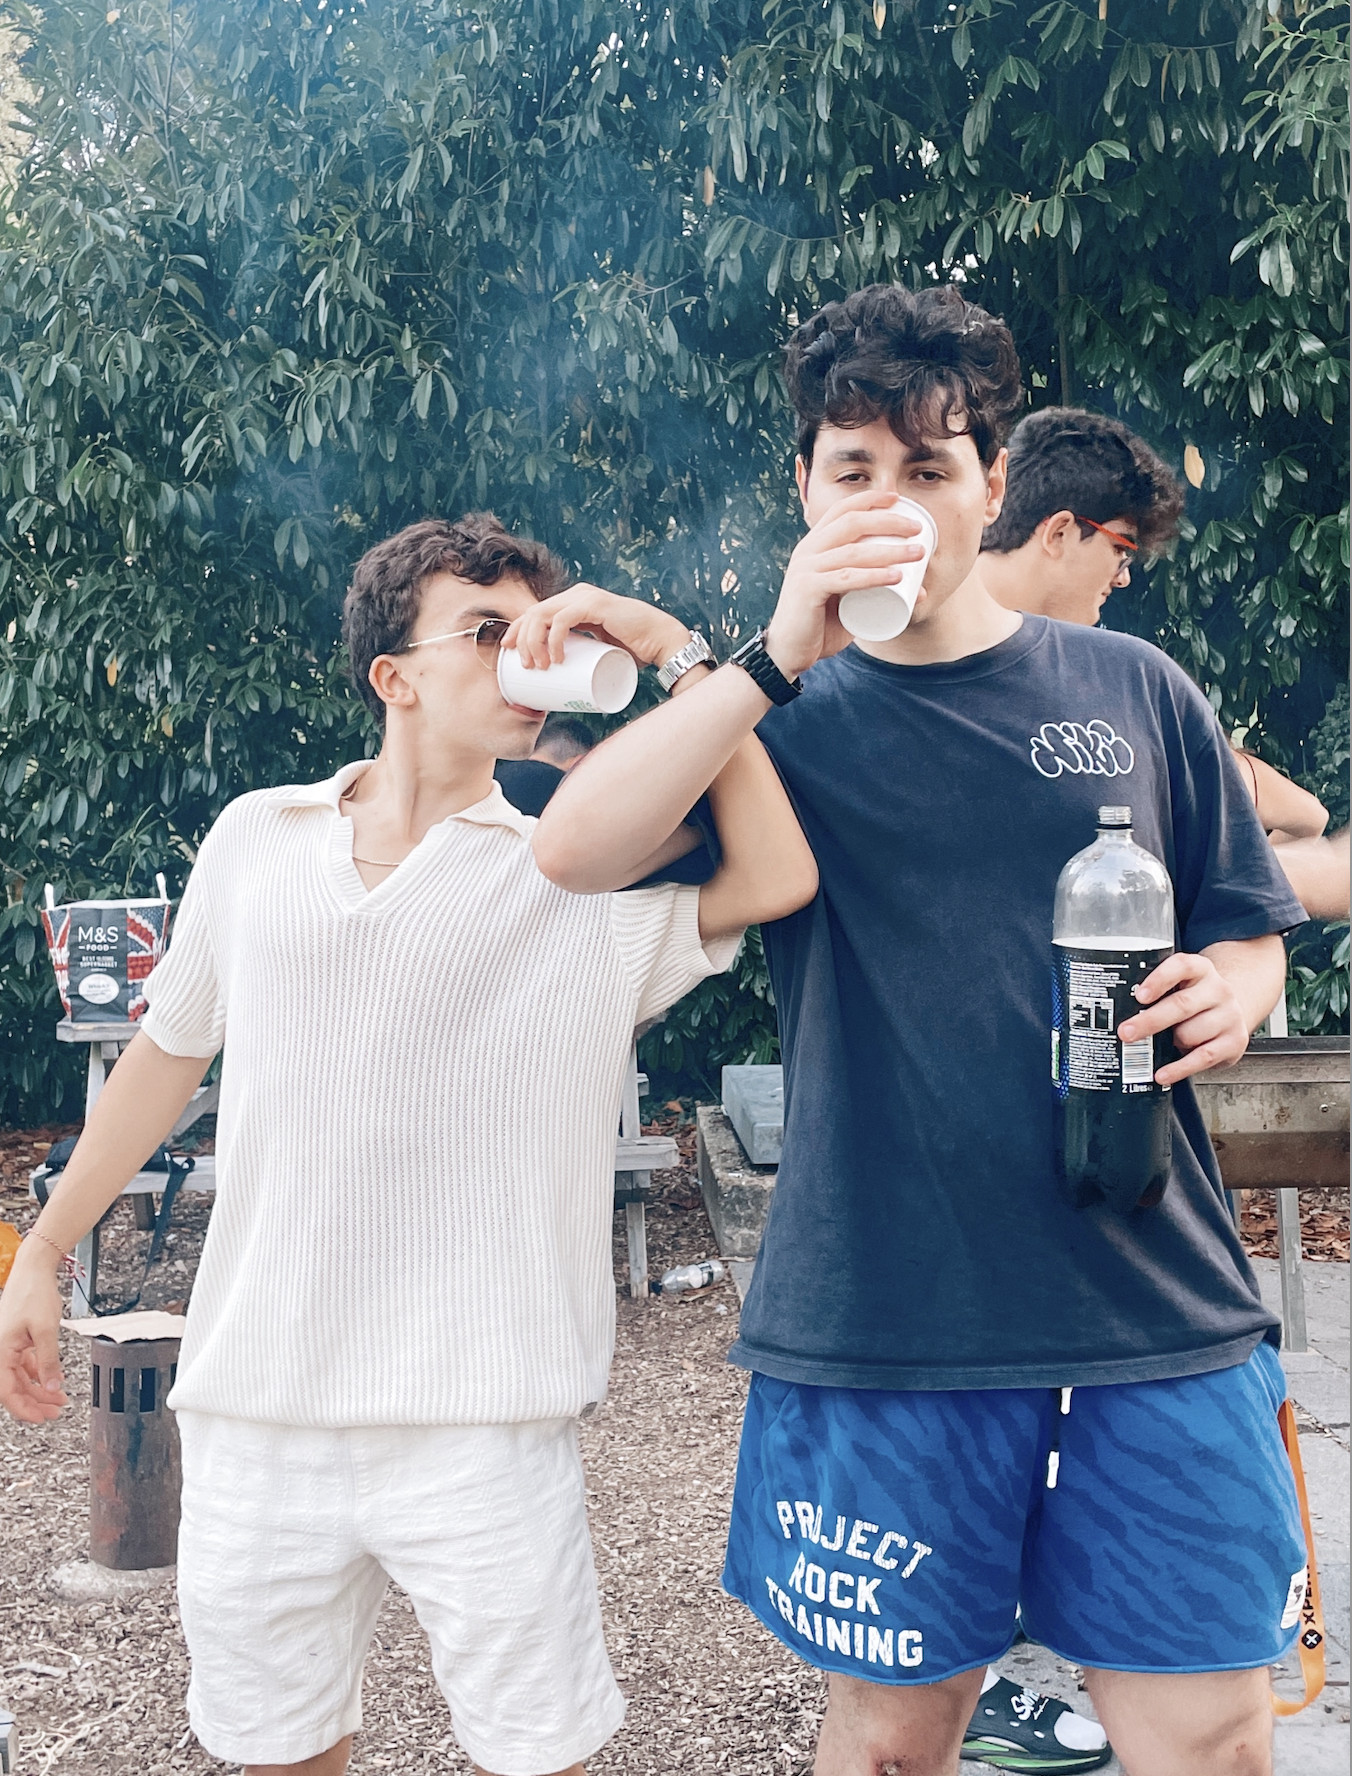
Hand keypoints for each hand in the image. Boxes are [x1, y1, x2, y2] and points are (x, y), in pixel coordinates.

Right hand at [0, 1243, 68, 1423]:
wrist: (34, 1269)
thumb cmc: (34, 1293)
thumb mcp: (46, 1330)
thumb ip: (49, 1360)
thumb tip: (52, 1387)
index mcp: (0, 1352)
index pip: (7, 1392)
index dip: (24, 1408)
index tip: (41, 1418)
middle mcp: (0, 1351)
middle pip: (15, 1387)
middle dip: (36, 1401)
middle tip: (56, 1411)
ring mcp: (8, 1346)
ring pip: (22, 1377)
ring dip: (41, 1388)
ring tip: (60, 1399)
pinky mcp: (17, 1340)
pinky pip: (26, 1364)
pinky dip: (41, 1372)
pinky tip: (56, 1379)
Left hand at [502, 584, 689, 670]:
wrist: (661, 642)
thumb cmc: (633, 650)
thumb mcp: (597, 650)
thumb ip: (583, 654)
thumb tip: (563, 681)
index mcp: (574, 603)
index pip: (536, 612)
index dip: (517, 631)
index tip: (509, 653)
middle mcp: (576, 595)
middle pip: (534, 613)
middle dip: (521, 639)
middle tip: (524, 666)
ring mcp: (585, 598)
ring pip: (542, 615)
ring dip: (533, 642)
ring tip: (539, 666)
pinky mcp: (595, 605)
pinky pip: (563, 619)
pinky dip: (554, 638)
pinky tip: (555, 656)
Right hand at [764, 491, 927, 679]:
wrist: (788, 652)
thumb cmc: (821, 625)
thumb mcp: (848, 599)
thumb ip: (873, 589)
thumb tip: (920, 590)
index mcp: (814, 545)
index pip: (841, 510)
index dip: (869, 499)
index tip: (897, 499)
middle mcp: (808, 550)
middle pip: (851, 522)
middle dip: (888, 520)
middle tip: (917, 529)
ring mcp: (806, 568)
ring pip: (853, 551)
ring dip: (890, 550)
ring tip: (918, 554)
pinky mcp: (807, 590)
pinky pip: (846, 578)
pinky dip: (873, 576)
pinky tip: (896, 576)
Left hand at [1118, 952, 1250, 1086]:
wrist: (1231, 1012)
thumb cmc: (1194, 1000)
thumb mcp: (1179, 987)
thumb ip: (1156, 993)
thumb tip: (1118, 1013)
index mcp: (1200, 969)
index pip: (1181, 966)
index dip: (1159, 980)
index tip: (1139, 996)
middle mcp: (1218, 990)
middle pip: (1182, 1004)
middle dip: (1150, 1021)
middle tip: (1126, 1032)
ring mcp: (1229, 1016)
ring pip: (1190, 1033)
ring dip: (1171, 1042)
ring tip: (1164, 1043)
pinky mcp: (1234, 1042)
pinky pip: (1203, 1058)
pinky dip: (1179, 1068)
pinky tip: (1163, 1073)